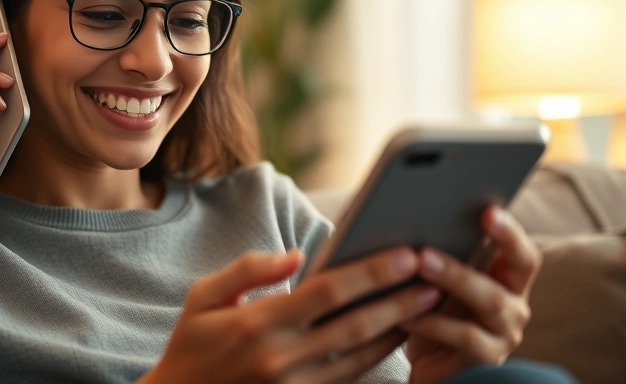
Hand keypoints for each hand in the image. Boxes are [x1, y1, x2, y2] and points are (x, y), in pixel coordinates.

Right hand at [140, 247, 439, 383]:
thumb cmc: (192, 344)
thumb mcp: (202, 297)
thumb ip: (248, 269)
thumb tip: (296, 255)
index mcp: (257, 324)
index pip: (327, 293)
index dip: (370, 273)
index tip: (405, 254)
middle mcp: (281, 358)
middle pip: (355, 325)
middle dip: (398, 300)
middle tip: (434, 277)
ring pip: (361, 357)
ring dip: (397, 329)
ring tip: (427, 304)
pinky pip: (350, 380)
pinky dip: (377, 357)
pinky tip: (395, 335)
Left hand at [403, 207, 541, 383]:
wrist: (430, 369)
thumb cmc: (434, 315)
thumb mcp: (439, 284)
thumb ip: (441, 256)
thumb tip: (413, 218)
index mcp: (508, 281)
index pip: (524, 254)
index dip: (511, 233)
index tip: (488, 210)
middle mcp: (515, 307)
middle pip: (510, 275)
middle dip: (471, 253)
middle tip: (427, 249)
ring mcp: (505, 334)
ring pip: (490, 301)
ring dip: (453, 279)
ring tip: (418, 266)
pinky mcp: (488, 360)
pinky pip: (466, 337)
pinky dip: (433, 323)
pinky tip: (404, 315)